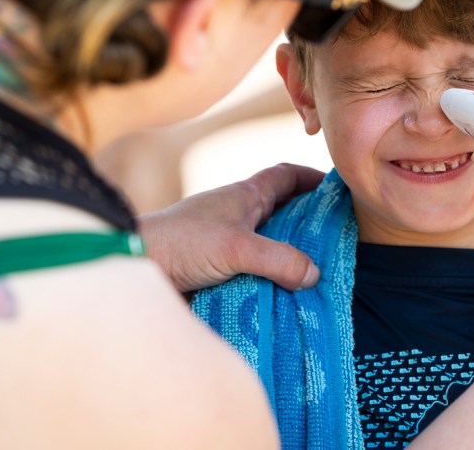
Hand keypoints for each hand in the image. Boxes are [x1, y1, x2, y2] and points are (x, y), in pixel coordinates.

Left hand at [135, 163, 323, 293]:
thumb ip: (279, 259)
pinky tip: (285, 298)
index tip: (339, 192)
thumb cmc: (182, 243)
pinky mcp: (217, 267)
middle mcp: (238, 214)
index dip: (313, 179)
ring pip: (269, 244)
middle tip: (338, 244)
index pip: (286, 175)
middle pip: (283, 212)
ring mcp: (227, 241)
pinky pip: (254, 269)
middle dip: (309, 225)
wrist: (134, 265)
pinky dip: (271, 279)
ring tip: (318, 277)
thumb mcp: (237, 248)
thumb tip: (314, 274)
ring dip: (290, 258)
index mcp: (245, 195)